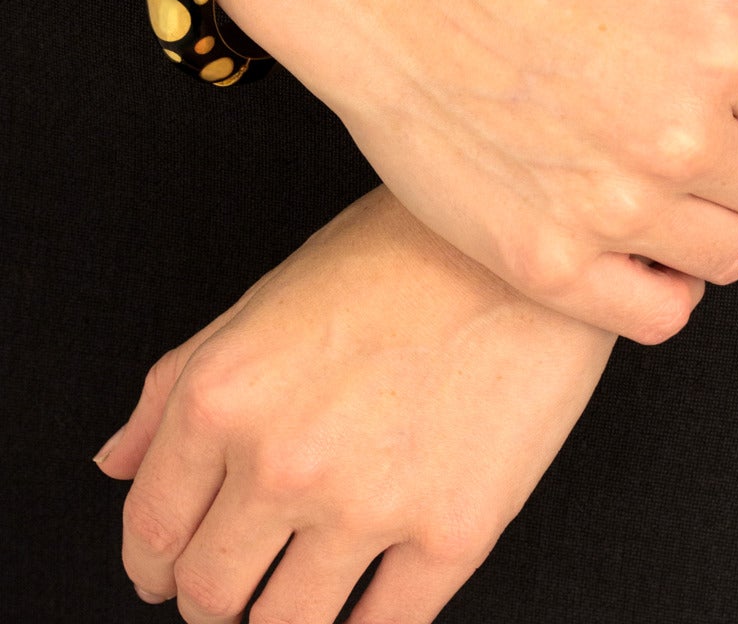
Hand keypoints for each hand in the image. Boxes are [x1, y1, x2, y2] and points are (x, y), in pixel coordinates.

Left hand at [95, 187, 614, 623]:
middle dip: (212, 597)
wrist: (518, 250)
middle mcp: (284, 460)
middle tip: (236, 579)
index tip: (168, 570)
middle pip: (211, 595)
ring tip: (300, 585)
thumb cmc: (401, 254)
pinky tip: (363, 597)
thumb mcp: (266, 299)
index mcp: (224, 396)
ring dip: (280, 616)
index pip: (152, 530)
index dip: (153, 564)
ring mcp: (370, 504)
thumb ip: (176, 389)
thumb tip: (119, 463)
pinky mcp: (452, 533)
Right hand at [217, 0, 737, 342]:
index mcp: (719, 43)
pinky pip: (658, 314)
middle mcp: (675, 137)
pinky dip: (664, 286)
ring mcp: (608, 211)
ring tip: (654, 174)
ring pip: (733, 253)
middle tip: (684, 118)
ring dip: (710, 216)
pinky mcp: (544, 261)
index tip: (729, 78)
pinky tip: (633, 240)